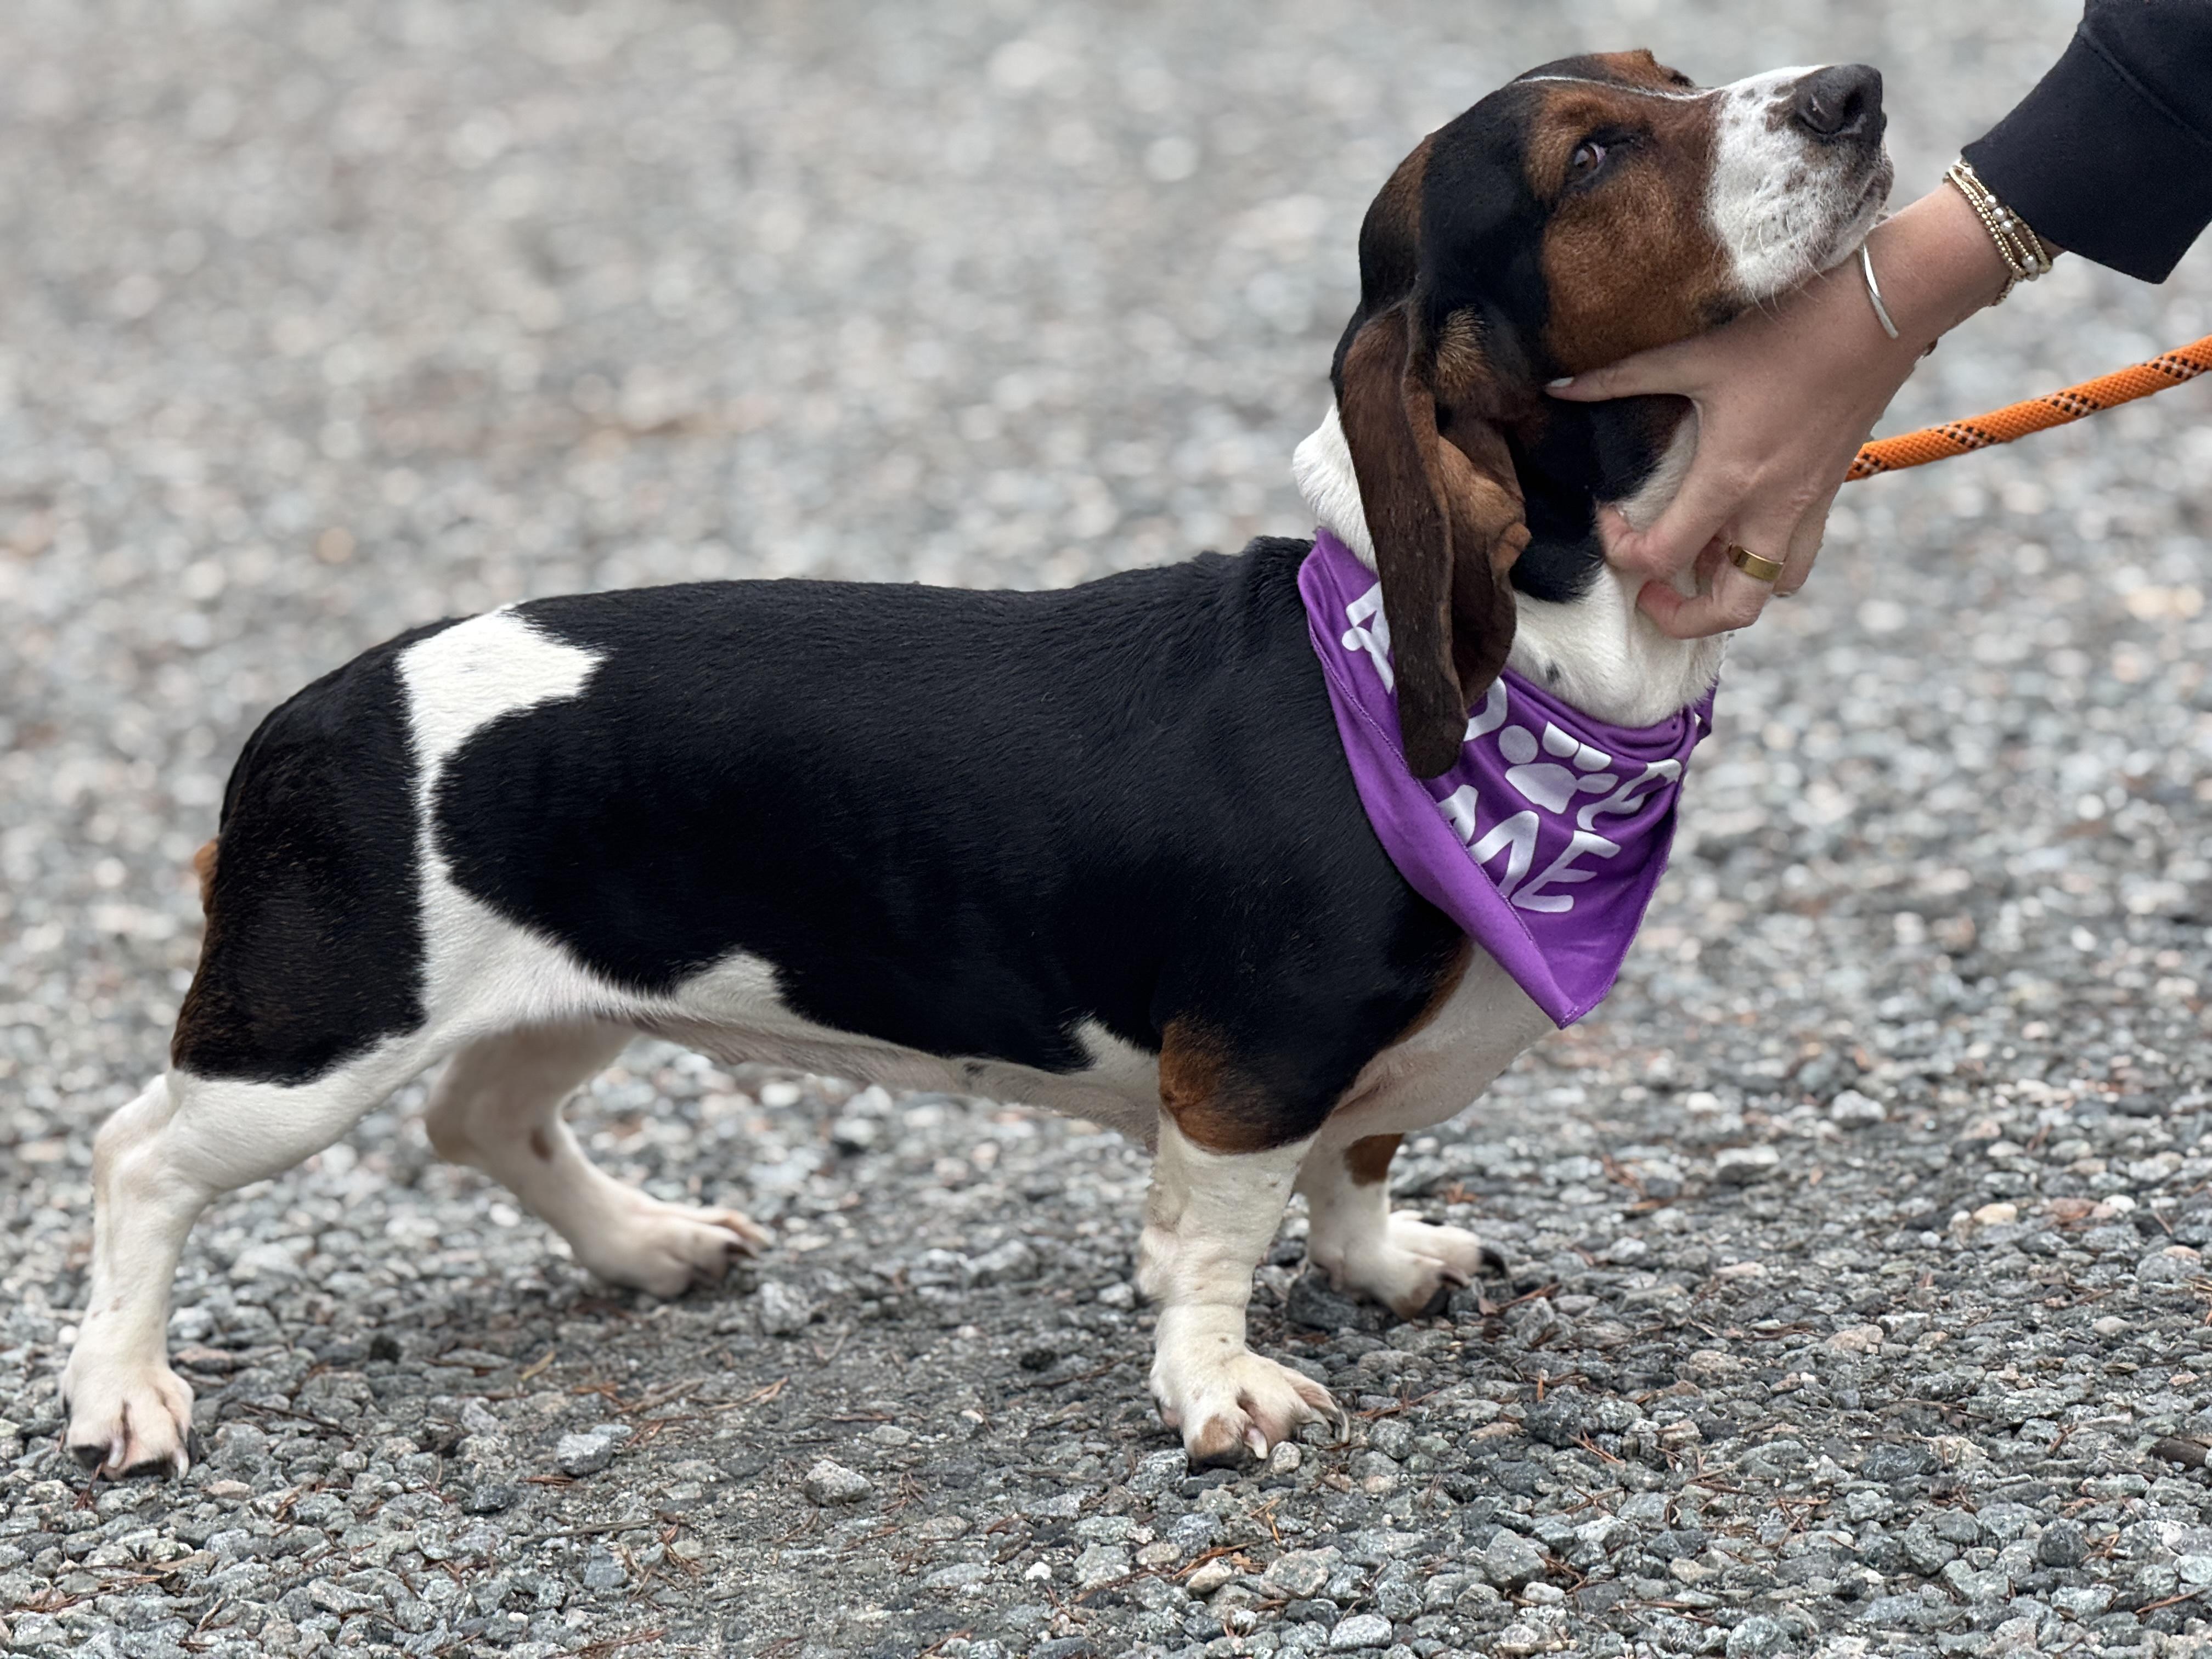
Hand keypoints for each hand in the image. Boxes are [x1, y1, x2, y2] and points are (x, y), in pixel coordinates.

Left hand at [1549, 183, 2017, 637]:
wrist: (1886, 307)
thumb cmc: (1791, 327)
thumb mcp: (1696, 352)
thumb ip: (1621, 376)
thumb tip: (1556, 385)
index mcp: (1732, 480)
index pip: (1662, 556)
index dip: (1621, 550)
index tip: (1608, 514)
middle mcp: (1773, 508)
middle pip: (1732, 609)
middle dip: (1685, 617)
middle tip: (1652, 587)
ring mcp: (1808, 506)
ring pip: (1773, 589)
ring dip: (1731, 591)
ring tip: (1697, 559)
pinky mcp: (1831, 491)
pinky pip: (1797, 554)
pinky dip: (1764, 560)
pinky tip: (1737, 526)